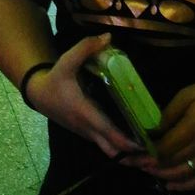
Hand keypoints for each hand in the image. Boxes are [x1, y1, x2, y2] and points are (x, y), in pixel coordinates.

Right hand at [26, 34, 142, 161]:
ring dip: (129, 155)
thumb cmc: (55, 79)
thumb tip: (108, 37)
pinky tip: (138, 143)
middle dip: (133, 157)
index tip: (145, 143)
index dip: (127, 142)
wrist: (39, 95)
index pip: (108, 133)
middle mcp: (88, 128)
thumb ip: (86, 47)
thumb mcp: (66, 60)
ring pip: (110, 152)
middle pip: (113, 151)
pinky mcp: (89, 133)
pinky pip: (107, 145)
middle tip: (155, 154)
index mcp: (85, 113)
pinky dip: (122, 148)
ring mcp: (88, 133)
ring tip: (151, 152)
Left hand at [140, 78, 194, 191]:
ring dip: (161, 175)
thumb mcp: (188, 94)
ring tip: (147, 170)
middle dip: (149, 164)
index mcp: (191, 129)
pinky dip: (183, 186)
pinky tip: (170, 186)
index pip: (164, 148)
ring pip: (181, 174)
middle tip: (133, 162)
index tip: (133, 151)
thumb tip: (152, 128)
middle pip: (169, 162)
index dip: (147, 152)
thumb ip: (169, 113)